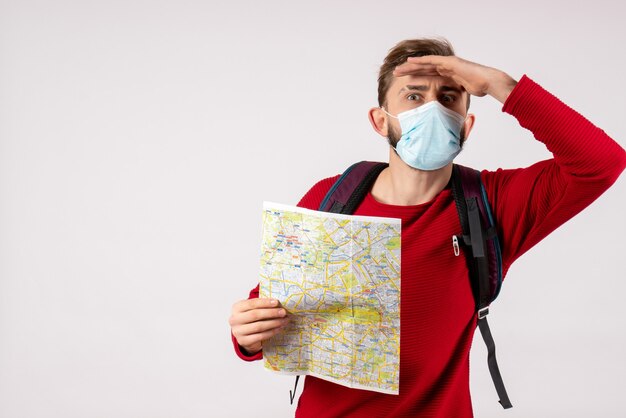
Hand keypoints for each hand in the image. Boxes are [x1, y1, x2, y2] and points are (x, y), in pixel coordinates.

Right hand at [229, 298, 288, 354]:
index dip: (265, 303)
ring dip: (274, 323)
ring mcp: (238, 331)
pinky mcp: (243, 341)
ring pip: (259, 326)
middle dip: (271, 313)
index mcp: (237, 308)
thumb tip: (279, 304)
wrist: (245, 334)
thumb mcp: (253, 309)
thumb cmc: (251, 318)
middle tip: (283, 312)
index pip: (252, 303)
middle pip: (255, 315)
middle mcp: (234, 319)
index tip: (277, 302)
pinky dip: (271, 332)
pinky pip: (260, 336)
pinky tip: (279, 328)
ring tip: (284, 320)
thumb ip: (262, 306)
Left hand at [393, 55, 516, 103]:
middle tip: (396, 74)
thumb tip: (448, 115)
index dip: (416, 78)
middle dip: (409, 71)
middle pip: (424, 69)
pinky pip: (432, 60)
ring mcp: (448, 63)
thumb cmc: (480, 89)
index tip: (404, 83)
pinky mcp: (450, 62)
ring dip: (411, 66)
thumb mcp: (462, 96)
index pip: (428, 76)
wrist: (489, 82)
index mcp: (448, 75)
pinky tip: (410, 62)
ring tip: (398, 69)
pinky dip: (420, 61)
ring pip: (425, 64)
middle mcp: (446, 68)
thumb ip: (454, 100)